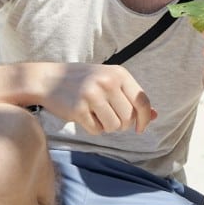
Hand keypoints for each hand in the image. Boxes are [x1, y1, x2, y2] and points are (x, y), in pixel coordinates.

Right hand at [39, 63, 155, 134]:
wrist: (48, 79)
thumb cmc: (84, 82)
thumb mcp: (110, 82)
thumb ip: (132, 98)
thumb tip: (155, 116)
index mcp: (119, 74)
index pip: (142, 101)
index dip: (145, 119)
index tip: (141, 128)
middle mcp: (107, 82)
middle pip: (128, 118)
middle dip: (122, 125)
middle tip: (109, 118)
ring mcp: (92, 95)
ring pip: (114, 126)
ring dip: (107, 127)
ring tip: (96, 116)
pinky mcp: (78, 109)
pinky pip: (96, 130)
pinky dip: (93, 129)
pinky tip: (84, 117)